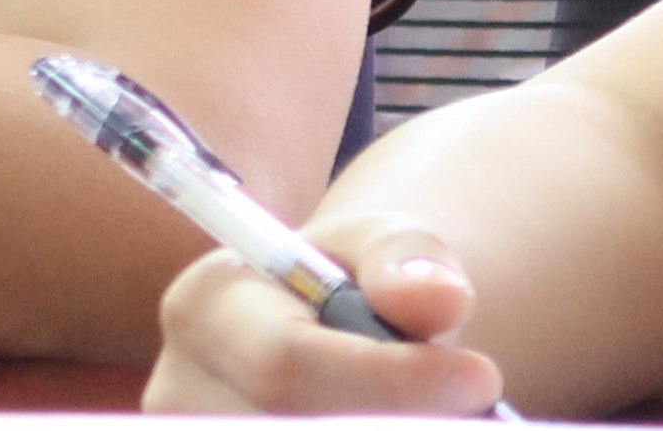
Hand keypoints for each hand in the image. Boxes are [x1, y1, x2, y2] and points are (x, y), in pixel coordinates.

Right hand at [145, 218, 505, 413]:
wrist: (324, 350)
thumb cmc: (356, 294)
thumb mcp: (381, 250)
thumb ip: (407, 259)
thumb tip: (437, 298)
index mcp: (202, 311)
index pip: (285, 364)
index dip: (390, 379)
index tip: (481, 375)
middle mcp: (182, 394)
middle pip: (305, 430)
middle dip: (403, 422)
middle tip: (472, 410)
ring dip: (396, 430)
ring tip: (430, 413)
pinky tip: (399, 425)